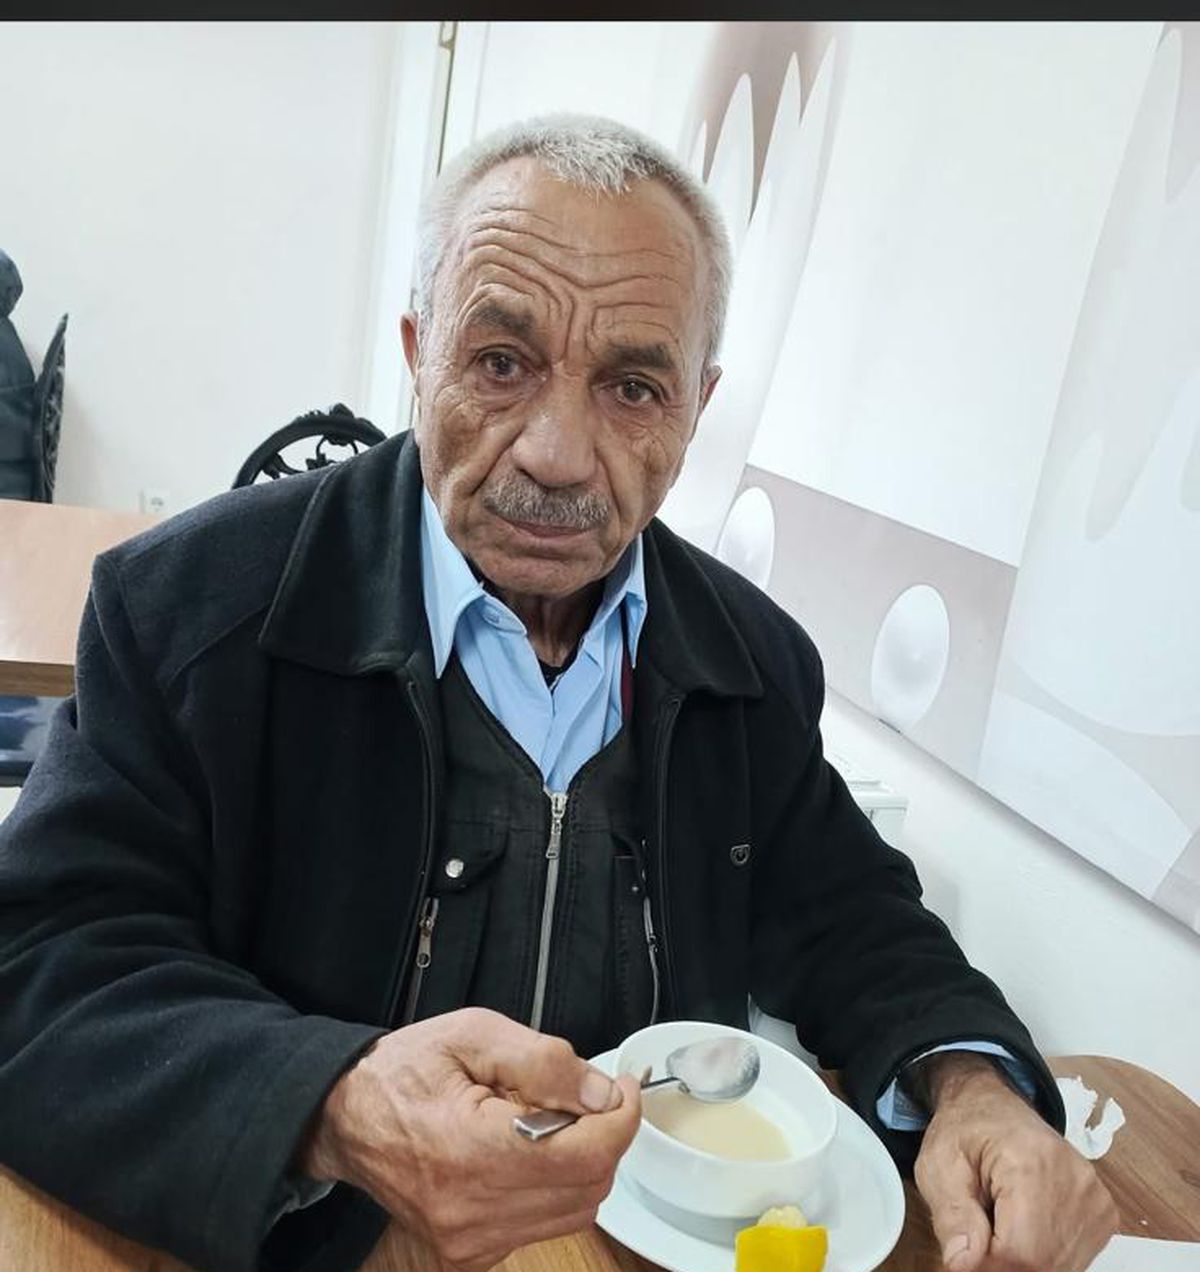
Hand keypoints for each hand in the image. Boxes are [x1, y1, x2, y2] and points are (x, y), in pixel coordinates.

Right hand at [297, 1007, 641, 1270]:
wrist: (345, 1117)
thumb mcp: (472, 1034)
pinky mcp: (470, 1253)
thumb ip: (543, 1061)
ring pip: (573, 1210)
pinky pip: (544, 1224)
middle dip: (601, 1135)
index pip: (585, 1155)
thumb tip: (600, 1093)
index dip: (621, 1118)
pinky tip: (524, 1151)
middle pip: (588, 1186)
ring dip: (579, 1161)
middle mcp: (471, 1210)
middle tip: (582, 1094)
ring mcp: (470, 1240)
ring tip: (544, 1119)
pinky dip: (553, 1186)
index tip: (622, 1088)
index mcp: (471, 1150)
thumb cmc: (402, 1071)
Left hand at [913, 1053, 1118, 1271]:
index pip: (1019, 1251)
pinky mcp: (1104, 1216)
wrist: (994, 1106)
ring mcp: (1096, 1201)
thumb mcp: (938, 1165)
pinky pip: (1071, 1261)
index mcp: (1032, 1162)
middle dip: (1002, 1266)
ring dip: (1022, 1262)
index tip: (963, 1253)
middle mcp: (1077, 1183)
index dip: (985, 1265)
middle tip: (975, 1240)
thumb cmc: (964, 1132)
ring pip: (1059, 1269)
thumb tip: (962, 1265)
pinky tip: (1021, 1227)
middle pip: (1043, 1265)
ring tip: (997, 1225)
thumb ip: (951, 1215)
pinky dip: (1042, 1258)